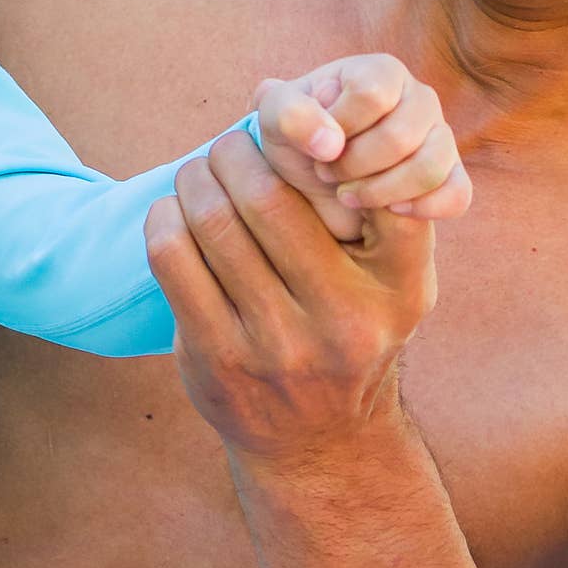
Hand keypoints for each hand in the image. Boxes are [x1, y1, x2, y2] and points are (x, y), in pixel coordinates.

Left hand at [146, 127, 437, 470]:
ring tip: (197, 172)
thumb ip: (392, 210)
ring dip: (195, 181)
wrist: (319, 444)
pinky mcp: (215, 361)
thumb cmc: (355, 332)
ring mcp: (274, 345)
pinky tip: (171, 214)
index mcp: (394, 285)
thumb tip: (332, 123)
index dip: (311, 143)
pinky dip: (164, 222)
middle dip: (235, 153)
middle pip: (266, 196)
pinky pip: (173, 262)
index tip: (294, 135)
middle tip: (227, 143)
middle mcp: (340, 318)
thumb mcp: (403, 282)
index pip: (356, 182)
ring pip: (213, 224)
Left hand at [252, 54, 469, 242]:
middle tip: (326, 174)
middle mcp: (420, 98)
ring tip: (349, 194)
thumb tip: (330, 144)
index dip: (340, 127)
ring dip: (381, 191)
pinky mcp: (450, 177)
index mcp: (382, 72)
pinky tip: (389, 211)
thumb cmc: (297, 137)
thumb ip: (289, 114)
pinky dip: (424, 209)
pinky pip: (457, 195)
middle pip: (401, 135)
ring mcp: (441, 137)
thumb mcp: (276, 118)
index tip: (319, 144)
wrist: (311, 175)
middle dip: (353, 164)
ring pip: (431, 166)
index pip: (372, 94)